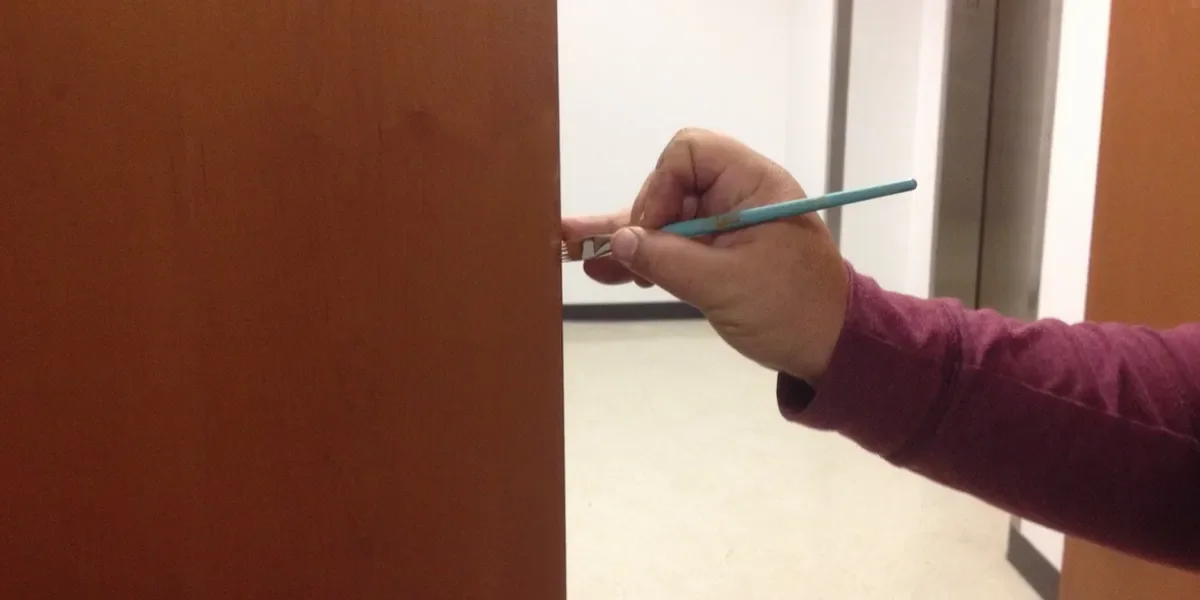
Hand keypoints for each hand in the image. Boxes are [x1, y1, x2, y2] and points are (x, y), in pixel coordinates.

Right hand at [561, 128, 848, 380]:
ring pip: (664, 219)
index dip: (661, 186)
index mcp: (752, 184)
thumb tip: (618, 241)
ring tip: (573, 251)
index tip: (654, 231)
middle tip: (614, 255)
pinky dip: (642, 257)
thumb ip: (668, 260)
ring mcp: (723, 227)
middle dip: (638, 219)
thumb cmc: (789, 309)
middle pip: (669, 186)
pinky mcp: (716, 256)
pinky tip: (601, 268)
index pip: (690, 153)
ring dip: (627, 239)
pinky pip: (672, 246)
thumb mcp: (725, 286)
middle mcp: (735, 196)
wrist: (829, 348)